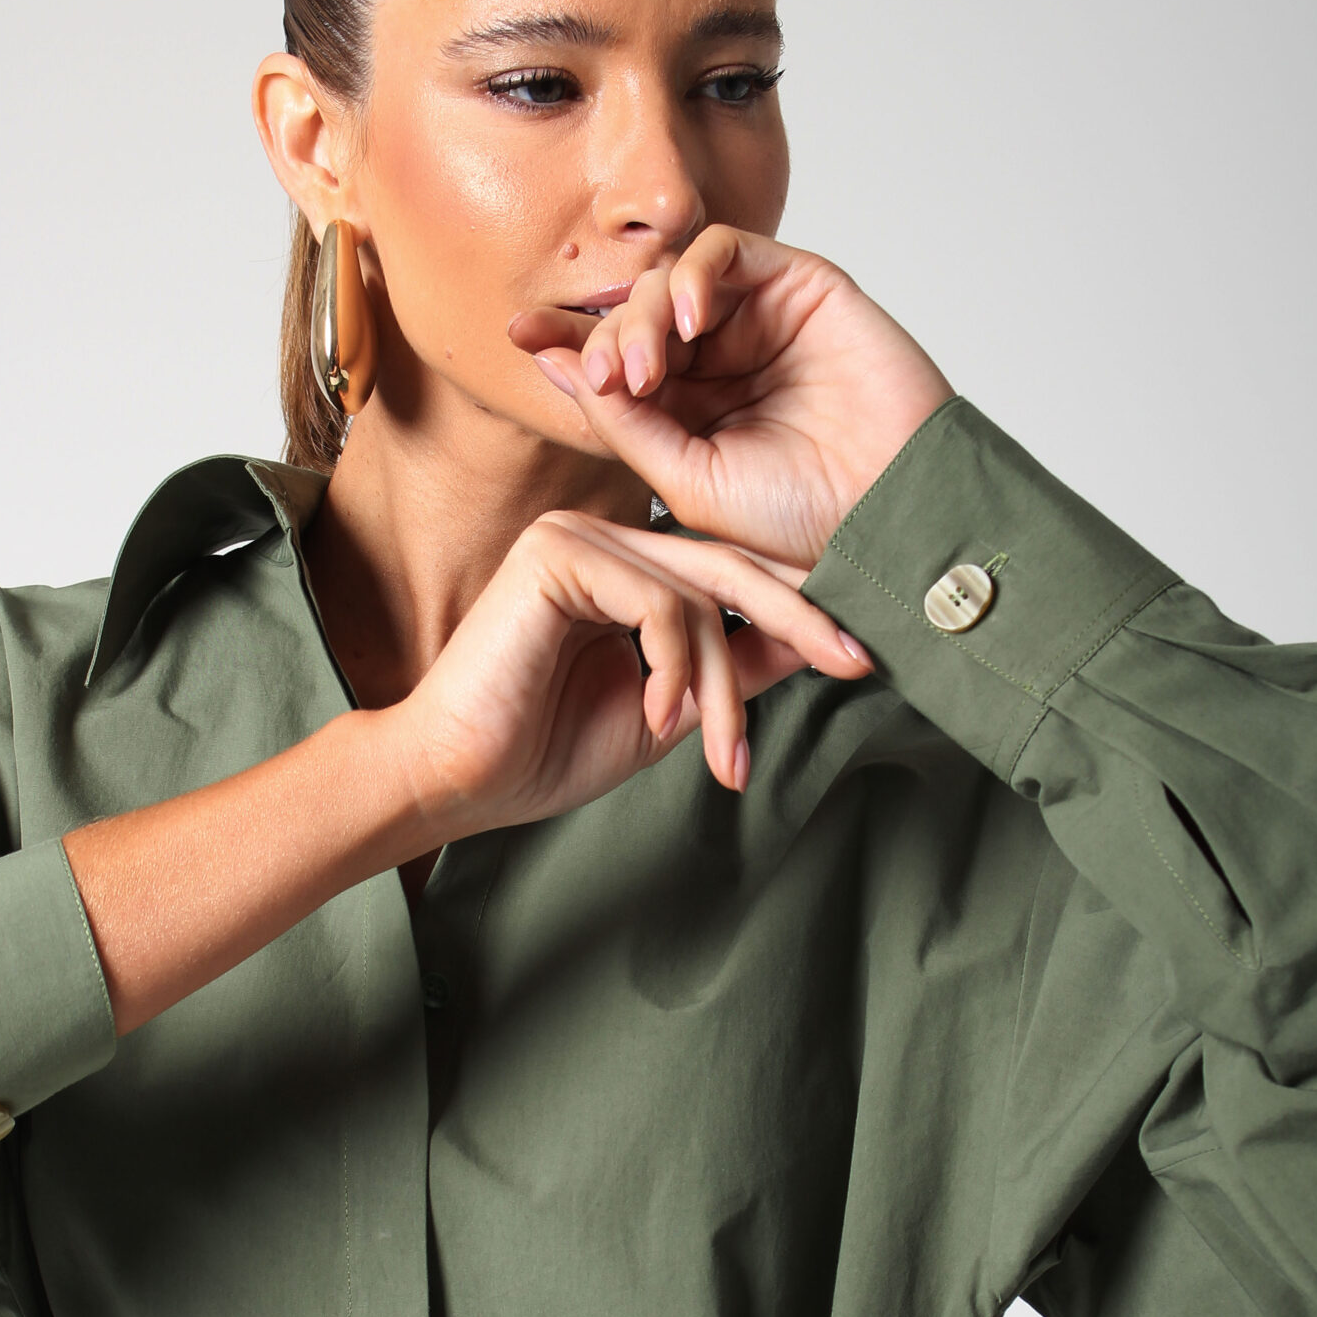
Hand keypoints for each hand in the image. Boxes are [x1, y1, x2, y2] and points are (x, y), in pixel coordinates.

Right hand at [385, 509, 871, 832]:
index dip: (797, 614)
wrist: (459, 780)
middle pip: (729, 570)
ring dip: (723, 686)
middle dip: (799, 623)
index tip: (858, 658)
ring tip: (719, 756)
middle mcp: (603, 539)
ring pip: (700, 595)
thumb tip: (814, 642)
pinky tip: (658, 719)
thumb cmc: (544, 753)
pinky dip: (675, 667)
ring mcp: (578, 537)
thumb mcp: (669, 712)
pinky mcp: (557, 552)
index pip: (729, 578)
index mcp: (624, 571)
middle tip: (855, 663)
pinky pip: (658, 601)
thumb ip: (731, 671)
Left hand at [508, 227, 953, 569]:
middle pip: (633, 312)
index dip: (564, 339)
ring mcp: (756, 318)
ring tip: (649, 365)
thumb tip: (557, 365)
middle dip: (608, 337)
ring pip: (671, 277)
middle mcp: (717, 359)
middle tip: (613, 379)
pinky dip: (695, 274)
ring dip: (644, 312)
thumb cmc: (802, 518)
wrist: (891, 512)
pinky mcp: (798, 284)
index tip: (519, 334)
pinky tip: (689, 321)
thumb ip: (625, 423)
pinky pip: (726, 248)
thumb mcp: (687, 480)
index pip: (612, 358)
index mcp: (686, 409)